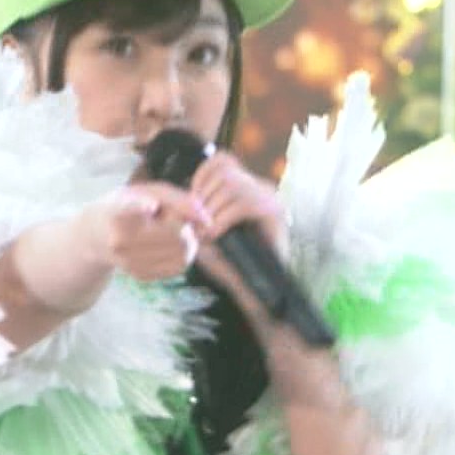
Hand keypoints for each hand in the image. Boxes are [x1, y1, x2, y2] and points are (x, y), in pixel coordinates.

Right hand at [82, 183, 211, 281]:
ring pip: (183, 252)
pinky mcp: (139, 275)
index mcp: (117, 212)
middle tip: (174, 218)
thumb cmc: (128, 205)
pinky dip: (184, 254)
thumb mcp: (146, 190)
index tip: (151, 205)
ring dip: (188, 240)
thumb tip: (207, 220)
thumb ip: (179, 198)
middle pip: (177, 232)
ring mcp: (128, 261)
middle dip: (187, 224)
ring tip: (171, 230)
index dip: (142, 206)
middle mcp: (120, 239)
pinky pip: (180, 266)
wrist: (95, 235)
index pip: (129, 209)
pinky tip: (170, 244)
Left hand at [189, 151, 289, 319]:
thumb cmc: (229, 265)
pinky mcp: (276, 213)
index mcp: (247, 186)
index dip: (201, 177)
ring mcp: (272, 198)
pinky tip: (214, 236)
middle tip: (192, 224)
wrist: (257, 293)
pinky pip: (244, 204)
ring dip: (211, 210)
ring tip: (203, 233)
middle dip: (202, 197)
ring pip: (233, 185)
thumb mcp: (206, 233)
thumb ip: (195, 214)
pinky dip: (223, 219)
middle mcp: (263, 187)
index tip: (189, 202)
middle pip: (225, 171)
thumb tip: (177, 198)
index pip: (222, 160)